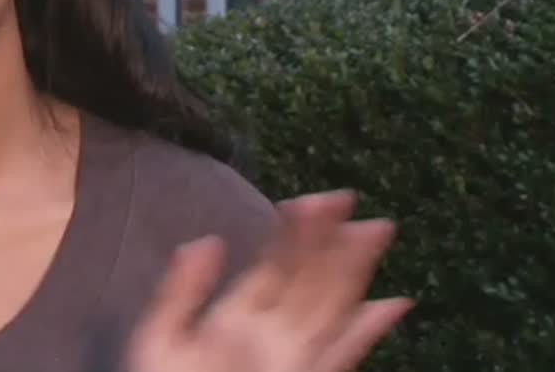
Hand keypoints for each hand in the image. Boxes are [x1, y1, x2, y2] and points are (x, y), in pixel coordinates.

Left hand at [126, 190, 411, 371]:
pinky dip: (367, 331)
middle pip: (308, 280)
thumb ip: (182, 291)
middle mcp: (272, 334)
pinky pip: (341, 355)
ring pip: (330, 306)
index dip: (292, 232)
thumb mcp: (160, 339)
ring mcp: (292, 358)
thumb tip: (208, 240)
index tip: (310, 200)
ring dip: (352, 269)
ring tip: (371, 230)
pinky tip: (393, 303)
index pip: (273, 266)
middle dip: (330, 241)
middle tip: (349, 199)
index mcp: (237, 318)